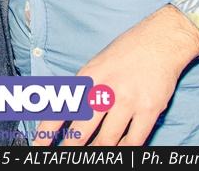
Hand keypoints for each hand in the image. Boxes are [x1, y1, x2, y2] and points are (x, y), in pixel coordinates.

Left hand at [35, 6, 198, 146]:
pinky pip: (133, 140)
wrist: (161, 39)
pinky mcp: (149, 109)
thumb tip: (69, 113)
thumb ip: (85, 88)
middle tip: (64, 158)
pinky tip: (117, 152)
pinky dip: (123, 150)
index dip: (46, 132)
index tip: (37, 147)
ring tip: (88, 159)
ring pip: (106, 141)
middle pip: (82, 131)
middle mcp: (106, 89)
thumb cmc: (127, 51)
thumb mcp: (97, 64)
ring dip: (96, 152)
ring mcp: (128, 100)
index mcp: (88, 76)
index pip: (61, 109)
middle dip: (71, 149)